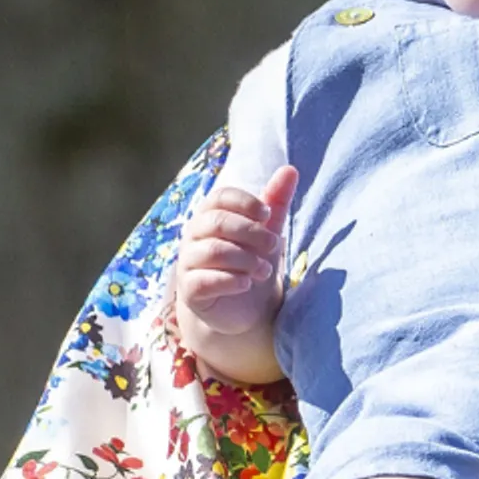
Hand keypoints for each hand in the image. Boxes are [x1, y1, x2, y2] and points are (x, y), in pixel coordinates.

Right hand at [175, 165, 296, 378]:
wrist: (241, 308)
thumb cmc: (250, 261)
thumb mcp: (267, 231)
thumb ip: (276, 202)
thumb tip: (290, 169)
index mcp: (211, 215)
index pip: (220, 197)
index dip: (244, 202)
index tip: (266, 214)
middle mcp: (194, 235)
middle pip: (217, 221)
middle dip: (251, 232)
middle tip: (274, 245)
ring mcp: (188, 262)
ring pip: (212, 250)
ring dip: (246, 259)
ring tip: (265, 271)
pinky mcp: (190, 290)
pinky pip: (205, 280)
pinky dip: (231, 280)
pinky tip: (247, 283)